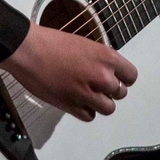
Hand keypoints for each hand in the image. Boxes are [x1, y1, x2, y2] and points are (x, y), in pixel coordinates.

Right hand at [0, 23, 138, 121]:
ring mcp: (87, 93)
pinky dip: (86, 111)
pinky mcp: (71, 106)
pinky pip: (89, 116)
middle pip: (120, 93)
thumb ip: (100, 60)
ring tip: (89, 95)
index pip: (131, 76)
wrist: (28, 50)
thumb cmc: (51, 42)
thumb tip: (107, 71)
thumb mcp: (85, 44)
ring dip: (100, 103)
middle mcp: (101, 77)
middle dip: (110, 90)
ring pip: (108, 108)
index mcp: (106, 57)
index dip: (124, 78)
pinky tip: (78, 101)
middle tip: (97, 85)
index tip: (117, 79)